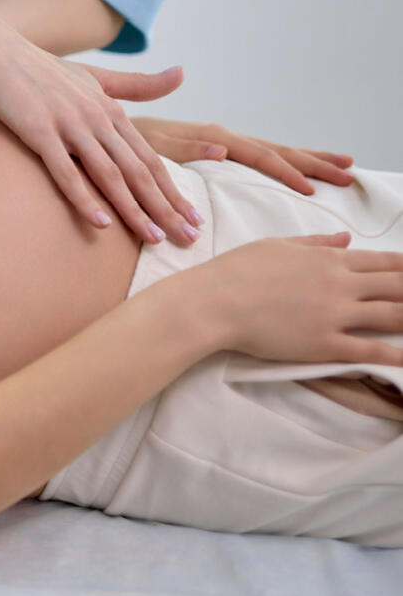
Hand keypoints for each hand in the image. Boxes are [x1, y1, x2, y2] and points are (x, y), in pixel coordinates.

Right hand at [0, 14, 204, 245]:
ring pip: (110, 174)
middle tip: (188, 236)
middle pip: (138, 170)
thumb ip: (137, 84)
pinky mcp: (40, 132)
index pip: (150, 158)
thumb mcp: (94, 75)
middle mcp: (97, 118)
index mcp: (111, 110)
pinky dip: (85, 198)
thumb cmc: (42, 68)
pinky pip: (66, 172)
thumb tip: (181, 74)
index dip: (174, 190)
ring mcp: (70, 125)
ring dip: (134, 208)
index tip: (193, 217)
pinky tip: (101, 223)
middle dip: (166, 206)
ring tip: (154, 237)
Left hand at [128, 116, 355, 194]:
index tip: (313, 187)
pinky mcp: (205, 153)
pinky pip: (248, 160)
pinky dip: (275, 164)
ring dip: (301, 161)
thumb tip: (223, 149)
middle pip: (271, 151)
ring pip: (264, 153)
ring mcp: (211, 145)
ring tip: (340, 169)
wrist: (93, 132)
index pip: (257, 153)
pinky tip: (295, 174)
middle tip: (348, 174)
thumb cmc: (116, 140)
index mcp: (205, 136)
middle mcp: (213, 139)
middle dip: (309, 163)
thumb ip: (181, 148)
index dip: (286, 169)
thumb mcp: (145, 143)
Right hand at [188, 232, 402, 365]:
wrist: (212, 302)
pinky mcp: (324, 344)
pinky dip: (396, 355)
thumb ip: (316, 243)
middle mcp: (340, 284)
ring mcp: (334, 315)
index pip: (387, 262)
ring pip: (393, 316)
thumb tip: (346, 239)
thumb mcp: (277, 245)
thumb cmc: (236, 270)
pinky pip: (370, 351)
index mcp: (329, 259)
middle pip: (398, 287)